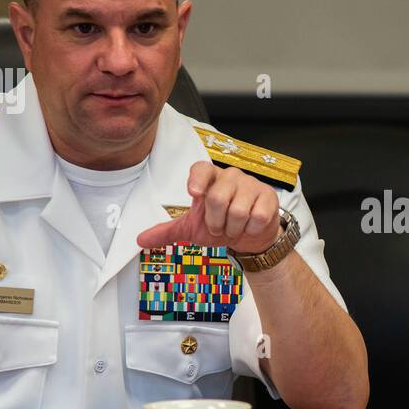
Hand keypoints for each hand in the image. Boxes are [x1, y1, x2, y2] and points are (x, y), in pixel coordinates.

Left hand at [137, 162, 281, 252]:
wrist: (249, 237)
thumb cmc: (220, 226)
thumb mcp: (192, 229)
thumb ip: (167, 232)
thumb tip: (140, 239)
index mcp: (209, 180)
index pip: (201, 169)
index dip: (197, 179)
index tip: (194, 193)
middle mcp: (230, 177)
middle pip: (218, 198)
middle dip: (216, 222)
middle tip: (219, 227)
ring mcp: (251, 185)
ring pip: (238, 210)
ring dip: (233, 228)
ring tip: (234, 227)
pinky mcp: (268, 197)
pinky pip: (257, 216)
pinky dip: (251, 229)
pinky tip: (251, 227)